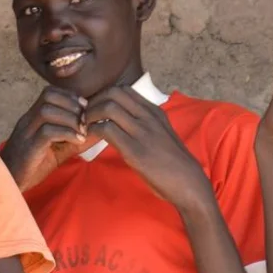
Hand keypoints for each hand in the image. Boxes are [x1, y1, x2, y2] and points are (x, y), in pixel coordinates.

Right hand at [1, 87, 92, 190]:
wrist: (10, 183)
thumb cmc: (33, 166)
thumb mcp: (57, 149)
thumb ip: (74, 138)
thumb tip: (99, 132)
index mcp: (32, 118)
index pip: (49, 92)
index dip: (69, 96)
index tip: (85, 107)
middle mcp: (27, 121)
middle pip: (48, 96)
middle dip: (72, 104)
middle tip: (85, 119)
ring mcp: (26, 133)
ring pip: (47, 111)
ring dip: (70, 118)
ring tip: (82, 131)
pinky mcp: (29, 147)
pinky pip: (47, 132)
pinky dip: (67, 133)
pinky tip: (77, 140)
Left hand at [86, 86, 215, 211]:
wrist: (188, 182)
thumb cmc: (174, 163)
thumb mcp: (161, 134)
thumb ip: (145, 124)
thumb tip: (124, 123)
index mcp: (154, 111)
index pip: (124, 90)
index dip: (104, 96)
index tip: (95, 108)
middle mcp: (148, 116)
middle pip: (113, 93)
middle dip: (93, 101)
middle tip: (85, 116)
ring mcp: (142, 132)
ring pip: (108, 107)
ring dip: (90, 115)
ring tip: (85, 127)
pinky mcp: (134, 149)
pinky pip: (106, 130)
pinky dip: (92, 131)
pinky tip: (89, 139)